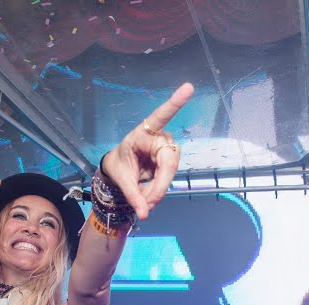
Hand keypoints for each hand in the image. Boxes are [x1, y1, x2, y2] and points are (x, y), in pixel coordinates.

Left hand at [101, 82, 195, 220]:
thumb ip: (133, 196)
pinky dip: (159, 190)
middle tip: (145, 203)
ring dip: (157, 190)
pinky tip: (149, 194)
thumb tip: (145, 213)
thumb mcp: (122, 179)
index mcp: (143, 132)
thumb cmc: (120, 166)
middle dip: (158, 186)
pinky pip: (169, 178)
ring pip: (170, 173)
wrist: (120, 168)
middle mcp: (160, 137)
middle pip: (168, 163)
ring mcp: (168, 148)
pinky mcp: (172, 159)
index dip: (176, 102)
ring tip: (142, 197)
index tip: (188, 87)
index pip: (162, 116)